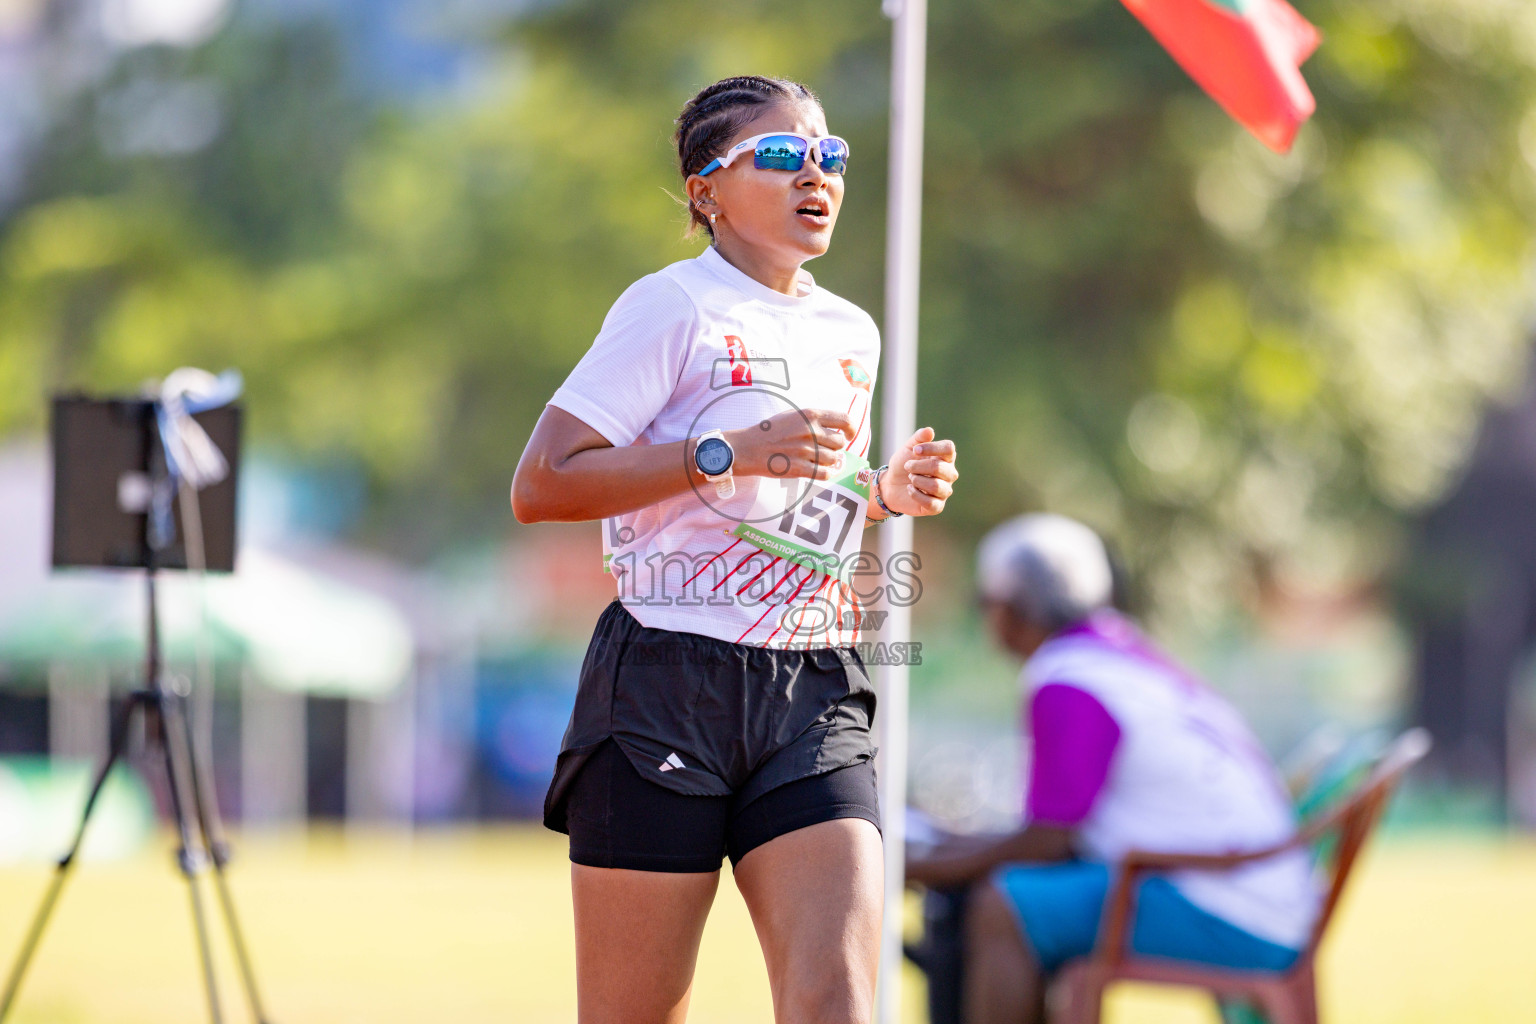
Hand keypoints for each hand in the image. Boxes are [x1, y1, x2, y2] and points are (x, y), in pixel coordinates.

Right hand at [726, 409, 855, 480]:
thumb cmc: (769, 431)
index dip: (851, 429)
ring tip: (816, 459)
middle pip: (839, 443)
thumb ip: (813, 419)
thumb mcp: (792, 415)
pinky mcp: (800, 468)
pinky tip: (820, 471)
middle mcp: (810, 431)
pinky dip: (826, 474)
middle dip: (835, 447)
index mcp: (810, 415)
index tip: (849, 436)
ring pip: (834, 459)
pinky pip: (825, 474)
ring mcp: (806, 451)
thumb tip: (836, 428)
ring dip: (829, 461)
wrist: (747, 448)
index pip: (844, 420)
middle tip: (824, 449)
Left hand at [879, 426, 956, 516]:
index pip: (949, 449)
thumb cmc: (903, 465)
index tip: (915, 450)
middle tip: (907, 467)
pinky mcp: (937, 507)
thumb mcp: (907, 448)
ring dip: (918, 481)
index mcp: (945, 458)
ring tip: (910, 478)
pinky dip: (916, 494)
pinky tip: (910, 490)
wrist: (890, 485)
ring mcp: (944, 491)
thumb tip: (930, 431)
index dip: (932, 448)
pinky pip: (931, 502)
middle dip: (918, 466)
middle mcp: (949, 474)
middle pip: (940, 468)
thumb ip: (918, 439)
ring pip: (936, 486)